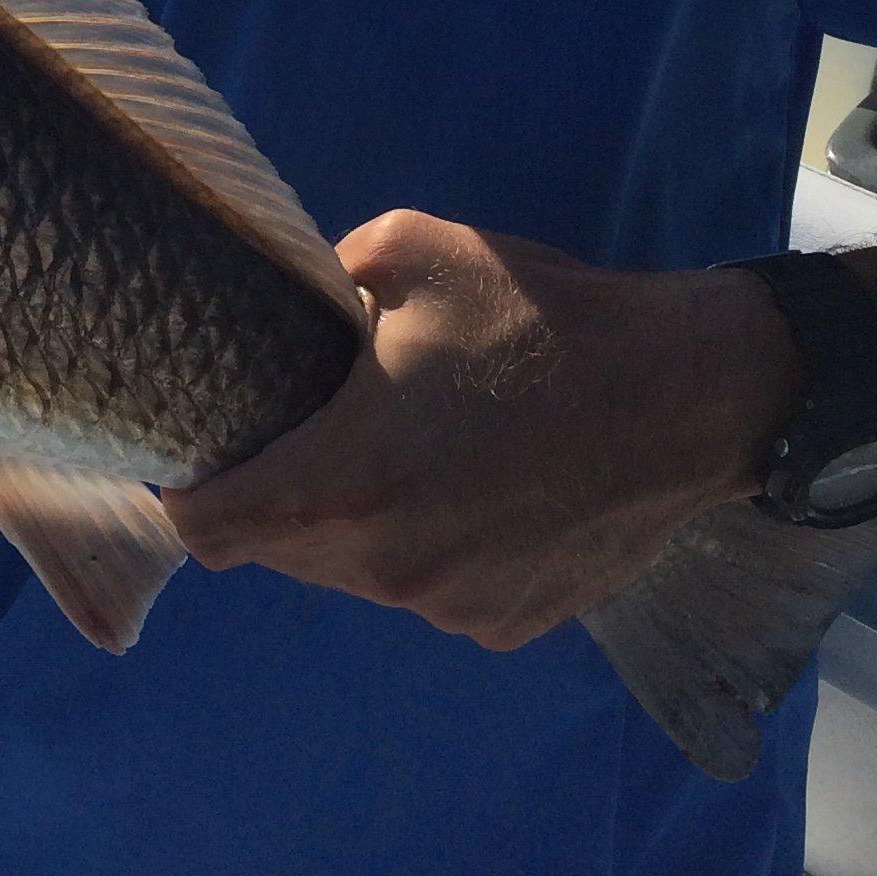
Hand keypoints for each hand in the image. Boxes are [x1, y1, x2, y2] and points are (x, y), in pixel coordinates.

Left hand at [163, 209, 803, 646]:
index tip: (194, 453)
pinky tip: (469, 484)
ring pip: (357, 574)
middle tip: (299, 430)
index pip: (209, 531)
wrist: (691, 396)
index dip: (185, 493)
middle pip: (281, 552)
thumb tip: (291, 292)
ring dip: (355, 524)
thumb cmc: (543, 319)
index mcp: (346, 485)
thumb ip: (324, 276)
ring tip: (400, 448)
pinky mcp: (509, 623)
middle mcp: (389, 567)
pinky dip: (428, 547)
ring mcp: (452, 606)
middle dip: (275, 498)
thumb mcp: (409, 252)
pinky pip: (431, 589)